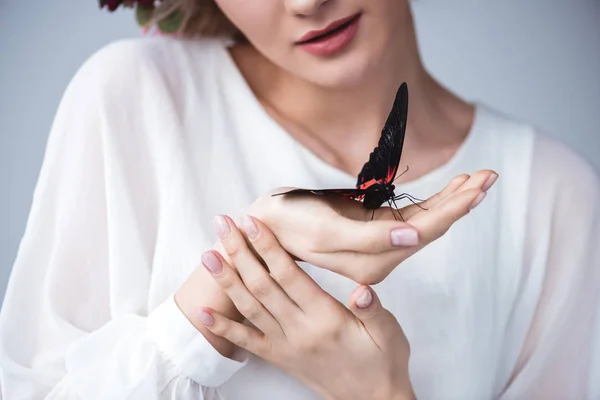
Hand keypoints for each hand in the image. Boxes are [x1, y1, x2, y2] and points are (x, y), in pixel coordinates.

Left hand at [197, 215, 414, 399]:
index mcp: (326, 317)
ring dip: (226, 280)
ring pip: (249, 307)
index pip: (289, 275)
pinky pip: (245, 342)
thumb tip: (362, 289)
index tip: (252, 222)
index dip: (268, 246)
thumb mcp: (389, 333)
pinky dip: (222, 328)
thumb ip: (372, 310)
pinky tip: (203, 313)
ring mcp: (286, 345)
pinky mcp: (279, 358)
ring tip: (207, 257)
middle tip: (222, 224)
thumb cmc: (382, 363)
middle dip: (239, 251)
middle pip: (262, 284)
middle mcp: (300, 330)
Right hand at [248, 169, 497, 283]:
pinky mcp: (374, 229)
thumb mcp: (327, 230)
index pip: (426, 232)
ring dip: (452, 198)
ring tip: (479, 177)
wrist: (267, 225)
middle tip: (490, 175)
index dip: (455, 208)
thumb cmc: (291, 224)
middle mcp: (382, 257)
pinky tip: (450, 188)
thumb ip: (372, 239)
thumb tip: (415, 237)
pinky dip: (433, 200)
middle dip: (462, 200)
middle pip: (433, 226)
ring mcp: (380, 243)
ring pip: (426, 220)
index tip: (480, 185)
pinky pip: (411, 215)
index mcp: (375, 262)